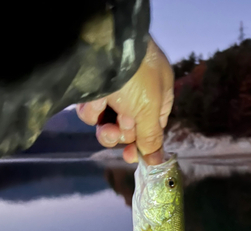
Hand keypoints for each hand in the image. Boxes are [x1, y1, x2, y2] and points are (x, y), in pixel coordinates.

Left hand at [76, 37, 173, 164]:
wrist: (102, 47)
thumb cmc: (135, 77)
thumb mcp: (149, 110)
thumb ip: (152, 138)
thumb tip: (157, 163)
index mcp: (158, 96)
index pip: (153, 128)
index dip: (144, 144)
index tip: (133, 157)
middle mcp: (137, 95)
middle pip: (130, 129)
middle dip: (123, 134)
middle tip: (118, 131)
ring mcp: (114, 93)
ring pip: (110, 124)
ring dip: (107, 128)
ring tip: (105, 123)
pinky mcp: (92, 92)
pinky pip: (93, 113)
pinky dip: (93, 111)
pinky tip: (94, 101)